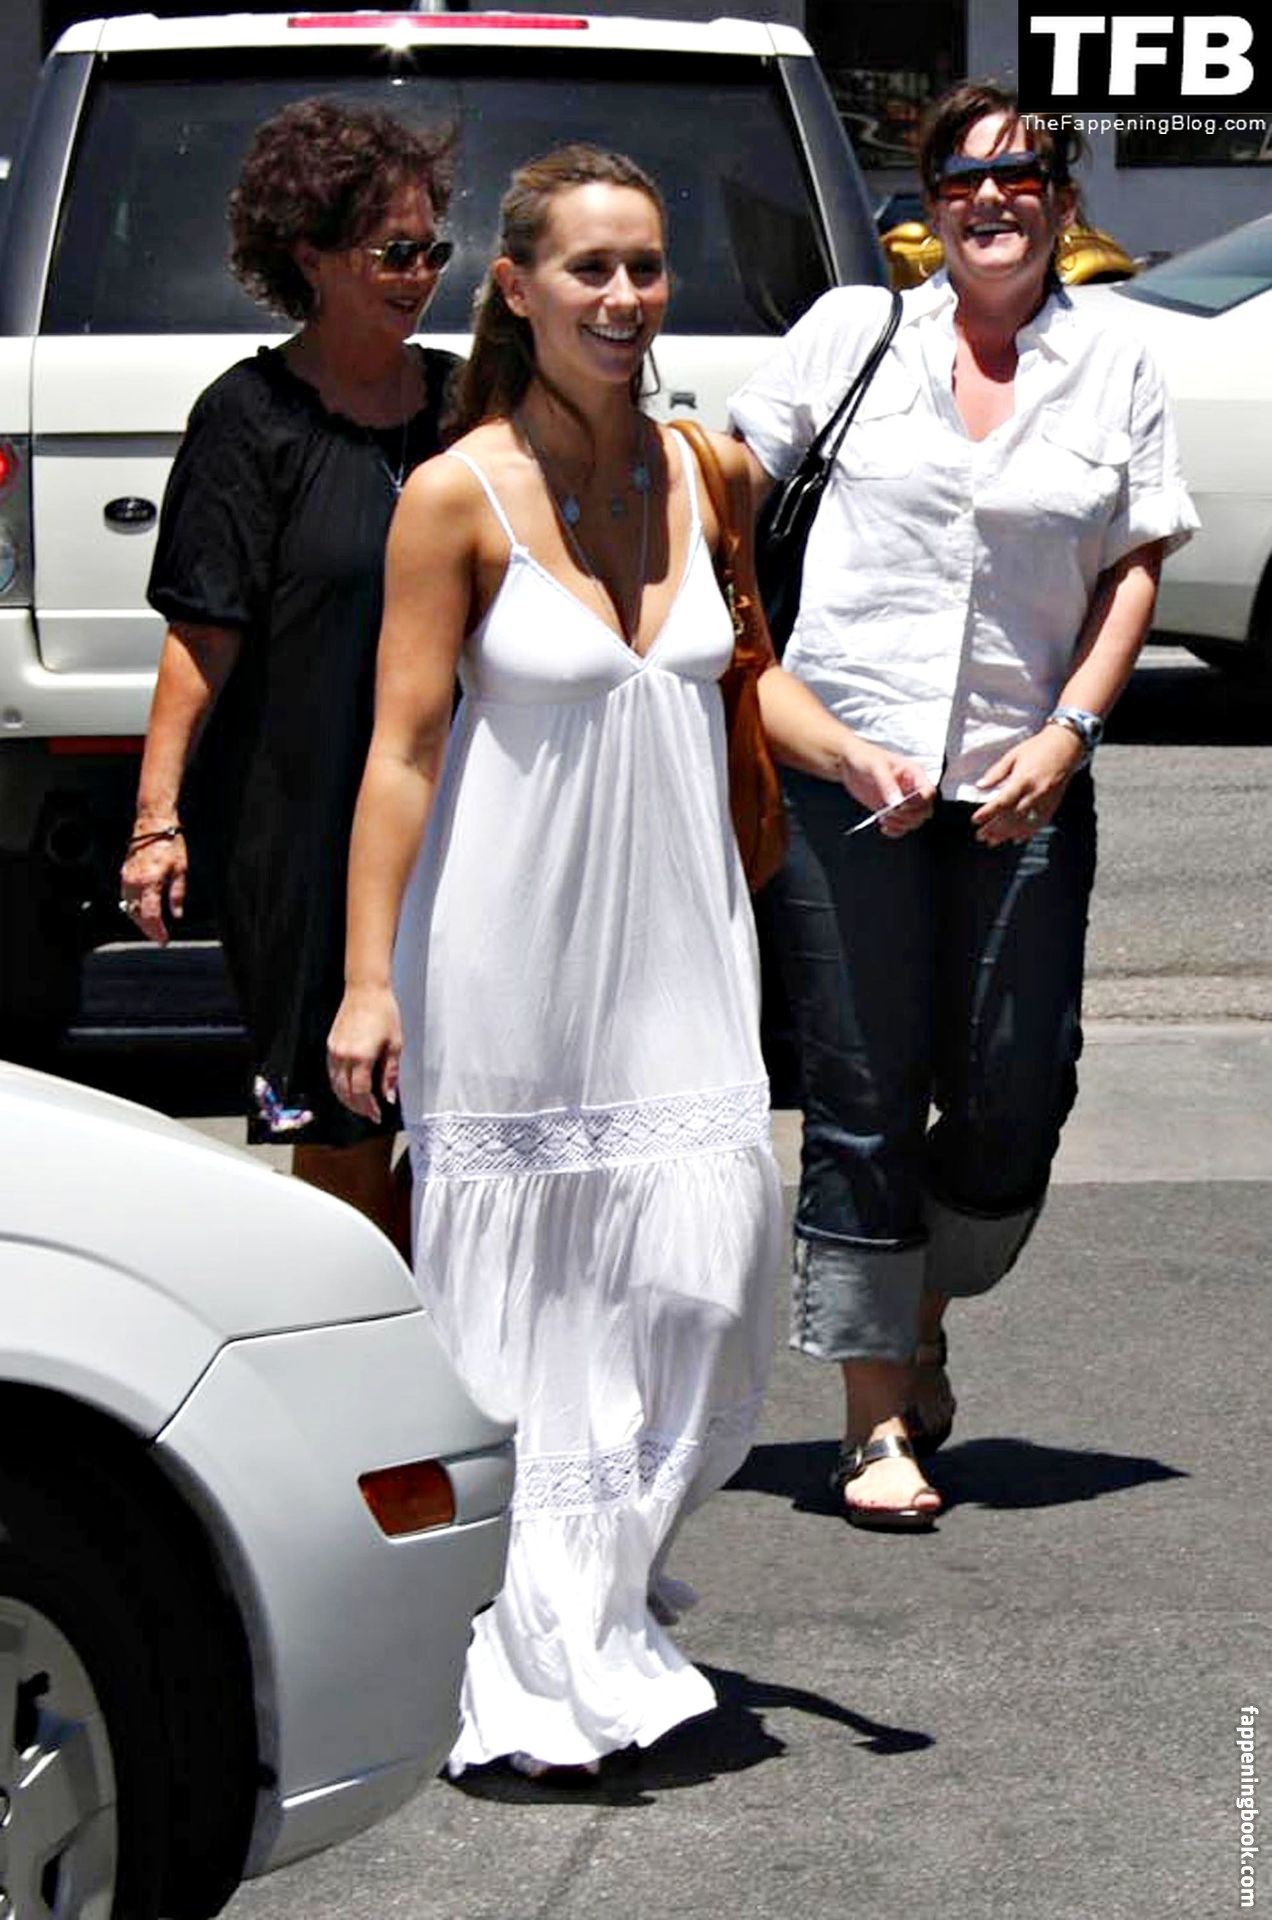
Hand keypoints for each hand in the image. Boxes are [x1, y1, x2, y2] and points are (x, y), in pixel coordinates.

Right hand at [119, 830, 186, 945]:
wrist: (152, 825)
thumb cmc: (170, 845)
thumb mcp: (180, 870)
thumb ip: (177, 895)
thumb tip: (176, 915)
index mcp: (150, 883)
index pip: (150, 915)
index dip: (157, 931)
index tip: (164, 940)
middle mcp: (134, 882)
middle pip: (137, 915)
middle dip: (148, 929)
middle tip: (159, 937)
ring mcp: (127, 878)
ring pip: (129, 908)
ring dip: (139, 920)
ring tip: (152, 928)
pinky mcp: (124, 874)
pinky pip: (127, 898)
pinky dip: (134, 908)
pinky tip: (143, 912)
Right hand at [327, 985, 402, 1122]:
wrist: (366, 990)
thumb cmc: (384, 1013)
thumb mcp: (395, 1045)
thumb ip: (390, 1074)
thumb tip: (390, 1096)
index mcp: (361, 1057)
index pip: (361, 1093)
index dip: (369, 1108)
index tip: (377, 1115)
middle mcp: (343, 1056)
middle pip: (345, 1093)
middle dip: (358, 1107)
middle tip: (370, 1114)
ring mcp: (334, 1051)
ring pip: (335, 1085)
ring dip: (346, 1099)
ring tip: (360, 1105)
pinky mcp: (330, 1045)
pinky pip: (331, 1073)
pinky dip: (339, 1085)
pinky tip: (349, 1088)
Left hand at [838, 740, 935, 838]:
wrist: (848, 763)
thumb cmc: (865, 757)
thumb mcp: (876, 766)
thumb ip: (888, 784)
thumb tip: (897, 803)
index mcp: (914, 774)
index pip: (929, 792)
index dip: (919, 802)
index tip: (901, 804)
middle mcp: (912, 789)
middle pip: (925, 810)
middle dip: (910, 816)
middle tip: (891, 813)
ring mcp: (902, 801)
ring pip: (915, 821)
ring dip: (902, 824)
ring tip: (885, 819)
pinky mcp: (892, 811)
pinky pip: (902, 826)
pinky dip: (895, 830)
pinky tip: (884, 826)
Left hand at [971, 726, 1084, 845]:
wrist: (1066, 746)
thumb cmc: (1038, 748)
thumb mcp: (1013, 755)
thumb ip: (996, 772)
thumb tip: (980, 786)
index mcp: (1023, 779)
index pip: (1002, 801)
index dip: (988, 813)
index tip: (975, 820)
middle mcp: (1035, 793)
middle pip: (1012, 817)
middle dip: (994, 829)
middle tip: (980, 836)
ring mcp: (1046, 801)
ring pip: (1025, 824)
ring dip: (1008, 834)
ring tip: (993, 841)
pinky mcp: (1053, 804)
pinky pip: (1039, 823)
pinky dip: (1027, 833)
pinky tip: (1016, 839)